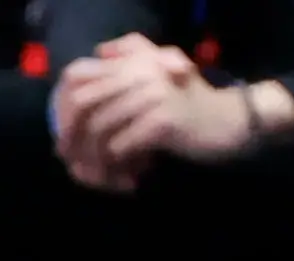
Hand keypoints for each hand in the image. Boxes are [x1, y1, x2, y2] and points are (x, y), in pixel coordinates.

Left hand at [52, 36, 257, 188]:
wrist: (231, 122)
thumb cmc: (189, 104)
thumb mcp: (161, 73)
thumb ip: (133, 54)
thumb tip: (99, 51)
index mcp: (134, 61)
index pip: (76, 78)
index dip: (61, 110)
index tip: (63, 139)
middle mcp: (141, 72)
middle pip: (80, 107)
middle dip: (72, 139)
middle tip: (73, 165)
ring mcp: (153, 95)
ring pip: (98, 130)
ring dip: (93, 158)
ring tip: (99, 176)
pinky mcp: (163, 120)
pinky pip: (120, 146)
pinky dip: (116, 165)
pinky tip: (124, 176)